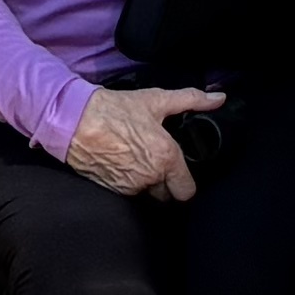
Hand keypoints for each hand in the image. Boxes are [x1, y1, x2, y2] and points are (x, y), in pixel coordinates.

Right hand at [68, 83, 218, 198]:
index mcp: (166, 159)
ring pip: (147, 195)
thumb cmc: (115, 110)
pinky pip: (127, 193)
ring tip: (138, 160)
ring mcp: (128, 187)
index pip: (187, 191)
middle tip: (160, 165)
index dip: (186, 182)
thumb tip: (219, 98)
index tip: (181, 172)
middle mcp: (149, 178)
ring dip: (146, 184)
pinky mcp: (111, 190)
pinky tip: (123, 164)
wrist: (74, 120)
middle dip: (167, 185)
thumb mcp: (156, 100)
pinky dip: (127, 183)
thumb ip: (192, 100)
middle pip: (168, 196)